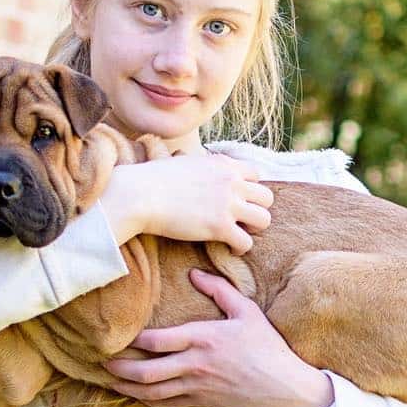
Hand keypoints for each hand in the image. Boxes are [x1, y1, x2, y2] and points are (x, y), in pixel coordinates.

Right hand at [99, 154, 273, 254]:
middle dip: (256, 210)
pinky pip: (247, 242)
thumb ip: (197, 163)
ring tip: (238, 234)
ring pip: (264, 220)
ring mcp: (228, 204)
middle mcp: (231, 181)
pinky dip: (240, 248)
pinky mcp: (220, 227)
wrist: (140, 195)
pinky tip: (229, 249)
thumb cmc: (153, 179)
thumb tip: (185, 158)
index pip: (256, 174)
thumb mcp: (183, 161)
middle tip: (242, 220)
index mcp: (224, 164)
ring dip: (253, 229)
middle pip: (267, 198)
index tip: (238, 201)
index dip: (249, 190)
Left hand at [104, 269, 334, 406]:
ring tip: (111, 380)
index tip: (120, 336)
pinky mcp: (202, 402)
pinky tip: (137, 394)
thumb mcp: (247, 311)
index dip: (135, 340)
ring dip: (129, 387)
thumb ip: (219, 290)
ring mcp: (197, 386)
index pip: (159, 341)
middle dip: (122, 368)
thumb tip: (194, 274)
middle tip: (104, 362)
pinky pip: (168, 403)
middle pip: (148, 371)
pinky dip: (148, 399)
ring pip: (153, 391)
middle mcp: (195, 364)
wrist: (284, 388)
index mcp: (204, 338)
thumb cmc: (267, 347)